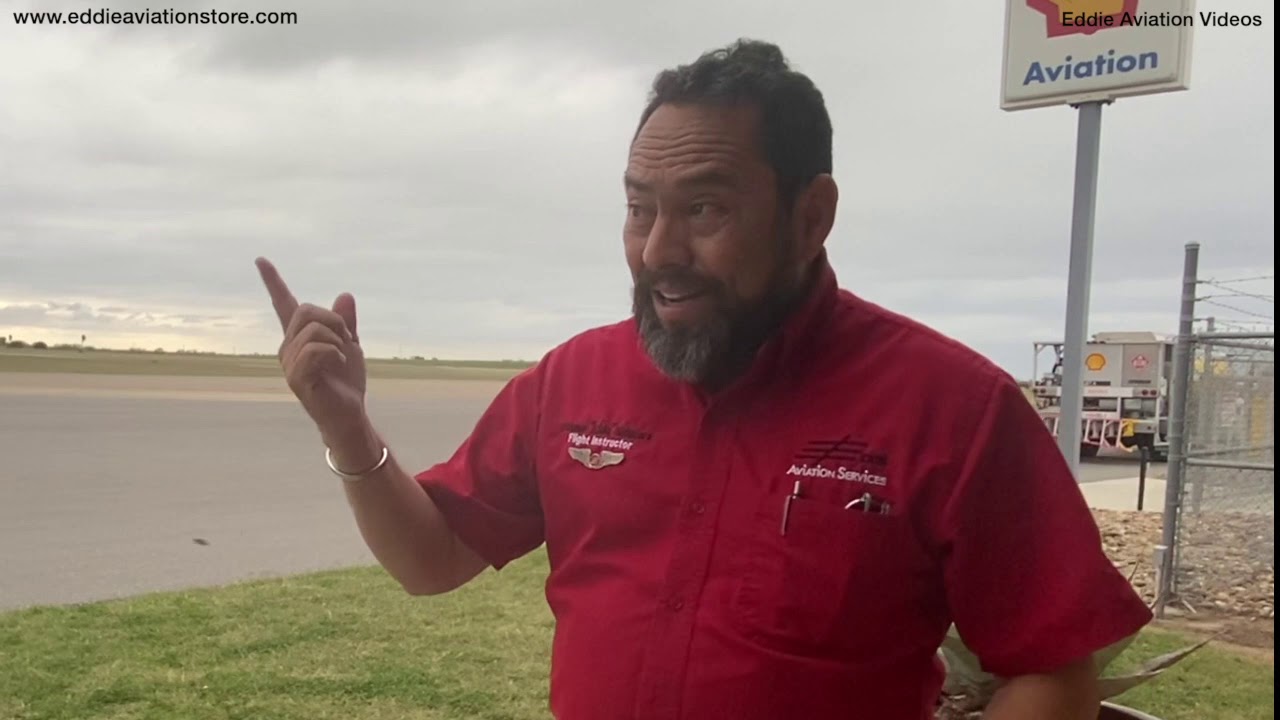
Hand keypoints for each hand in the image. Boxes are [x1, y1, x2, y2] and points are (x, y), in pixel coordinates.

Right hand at [255, 257, 369, 448]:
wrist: (348, 413)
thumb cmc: (345, 382)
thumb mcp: (350, 345)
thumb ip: (346, 321)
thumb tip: (345, 294)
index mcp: (299, 337)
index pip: (283, 305)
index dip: (273, 282)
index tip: (261, 260)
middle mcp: (288, 347)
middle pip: (307, 311)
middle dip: (335, 321)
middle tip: (347, 341)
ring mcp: (290, 363)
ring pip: (313, 330)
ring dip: (338, 340)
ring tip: (342, 359)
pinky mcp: (296, 378)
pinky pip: (316, 350)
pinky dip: (335, 354)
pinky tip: (339, 366)